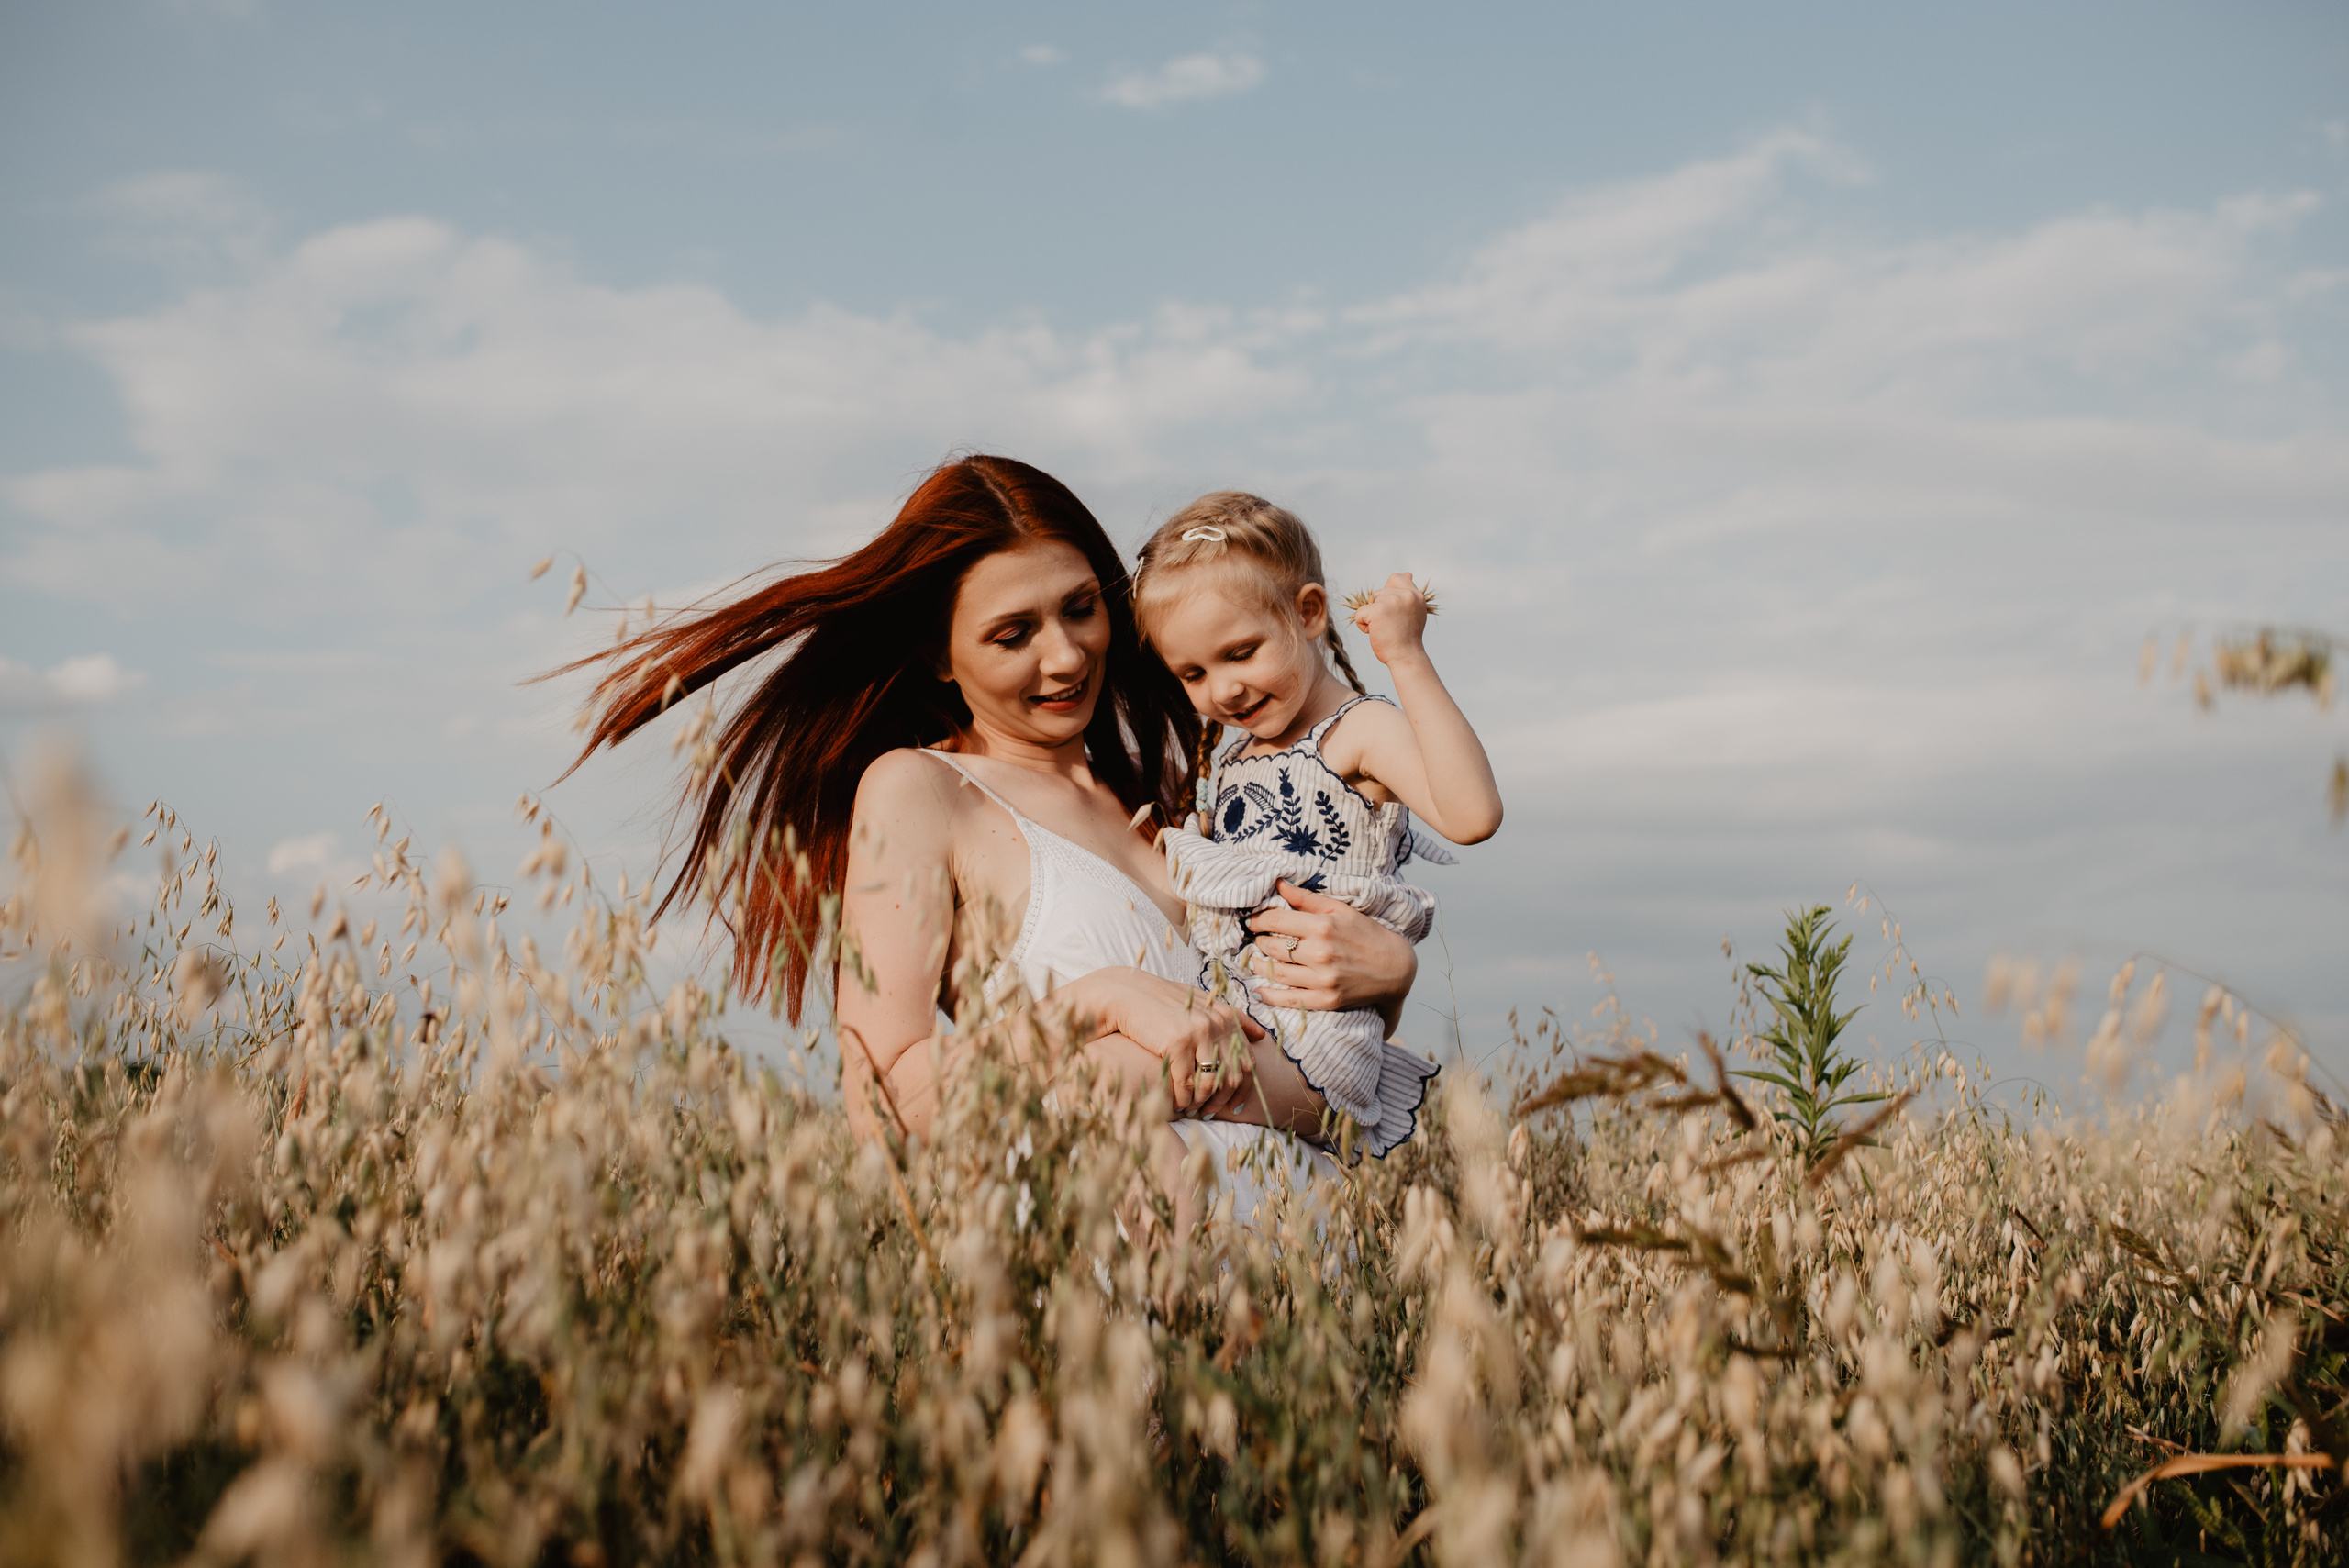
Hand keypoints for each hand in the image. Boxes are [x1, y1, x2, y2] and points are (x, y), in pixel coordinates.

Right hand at [1047, 966, 1262, 1110]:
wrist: (1124, 994)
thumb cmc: (1162, 1003)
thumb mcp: (1201, 1003)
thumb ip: (1231, 1017)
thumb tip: (1261, 1034)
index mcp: (1226, 1016)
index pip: (1247, 1062)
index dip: (1242, 1089)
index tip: (1231, 1105)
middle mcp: (1217, 1022)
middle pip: (1233, 1076)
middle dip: (1222, 1100)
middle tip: (1208, 1111)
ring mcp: (1198, 1032)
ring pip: (1211, 1083)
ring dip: (1201, 1102)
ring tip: (1190, 1109)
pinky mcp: (1176, 1042)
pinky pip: (1186, 1083)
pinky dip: (1181, 1099)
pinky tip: (1174, 1104)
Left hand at [1246, 881, 1416, 1030]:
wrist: (1395, 968)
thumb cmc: (1367, 934)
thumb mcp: (1340, 910)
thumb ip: (1307, 899)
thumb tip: (1279, 884)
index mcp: (1323, 927)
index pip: (1276, 921)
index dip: (1258, 921)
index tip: (1253, 922)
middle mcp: (1320, 953)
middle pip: (1274, 947)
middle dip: (1260, 942)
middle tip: (1257, 940)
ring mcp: (1323, 979)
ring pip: (1277, 973)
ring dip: (1260, 966)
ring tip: (1255, 960)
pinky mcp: (1326, 1000)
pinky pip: (1290, 1000)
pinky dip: (1270, 996)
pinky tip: (1260, 991)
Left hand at [1348, 572, 1432, 667]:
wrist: (1406, 657)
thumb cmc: (1406, 638)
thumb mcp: (1413, 612)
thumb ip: (1407, 594)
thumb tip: (1407, 573)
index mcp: (1415, 595)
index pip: (1396, 578)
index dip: (1388, 591)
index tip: (1392, 610)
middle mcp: (1406, 595)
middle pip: (1378, 593)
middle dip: (1378, 609)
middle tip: (1392, 626)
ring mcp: (1392, 601)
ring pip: (1368, 602)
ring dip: (1370, 617)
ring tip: (1384, 630)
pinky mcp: (1378, 610)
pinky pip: (1359, 613)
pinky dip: (1362, 625)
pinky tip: (1375, 633)